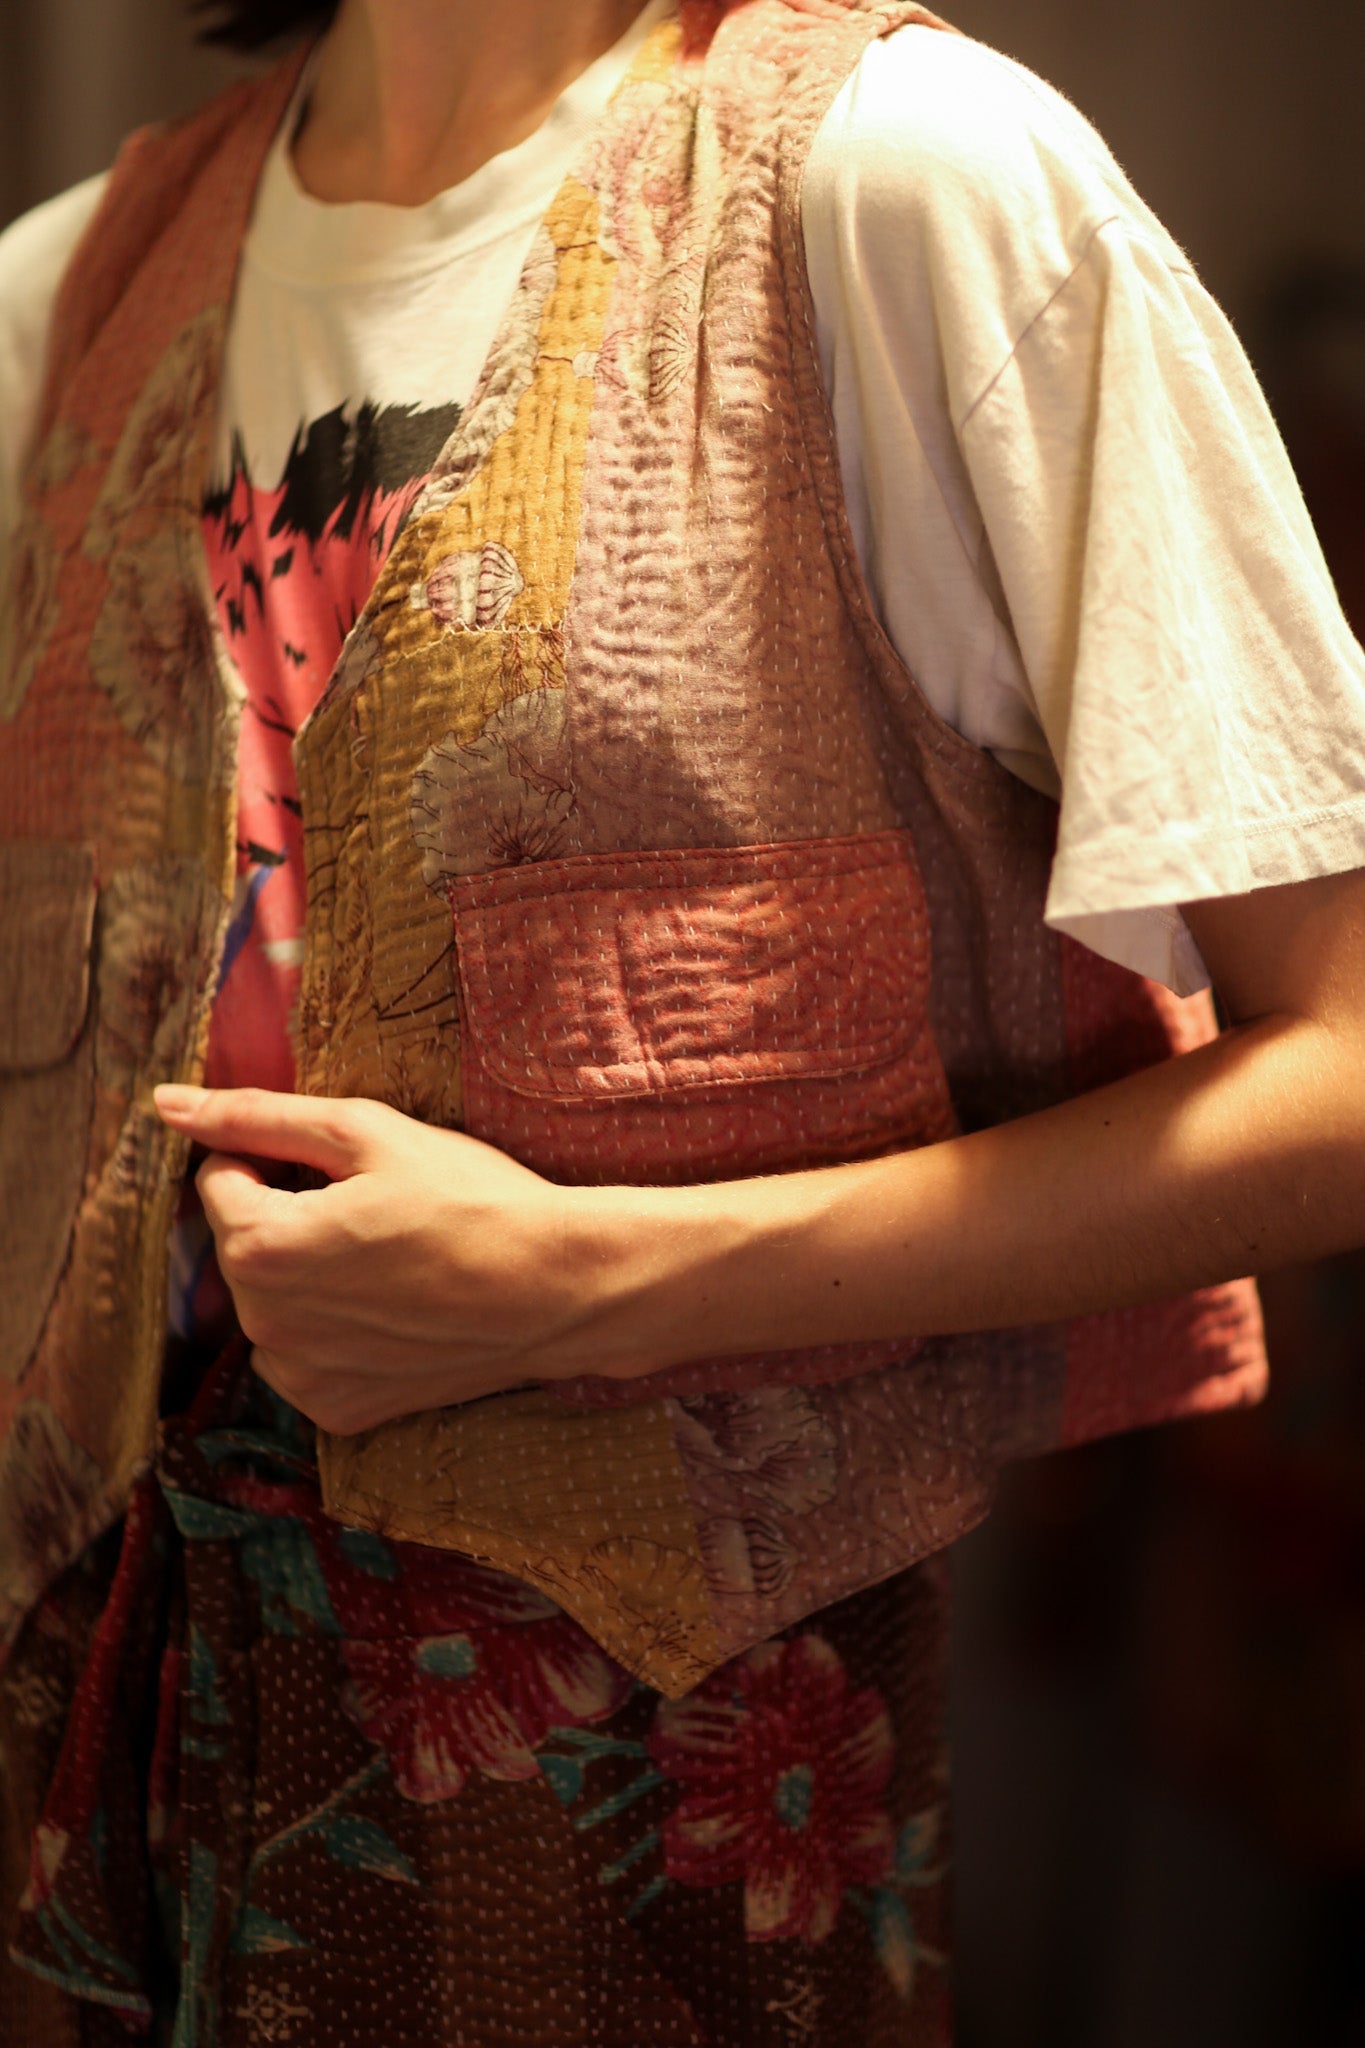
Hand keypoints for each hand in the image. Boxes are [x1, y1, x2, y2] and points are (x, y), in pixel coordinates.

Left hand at [152, 1086, 624, 1433]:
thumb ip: (255, 1116)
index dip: (278, 1158)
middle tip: (376, 1208)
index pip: (220, 1179)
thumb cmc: (470, 1198)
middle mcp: (264, 1326)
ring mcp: (301, 1378)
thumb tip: (167, 1104)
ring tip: (390, 1258)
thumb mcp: (364, 1132)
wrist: (558, 1287)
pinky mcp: (339, 1411)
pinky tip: (396, 1308)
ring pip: (274, 1301)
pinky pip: (308, 1355)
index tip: (345, 1165)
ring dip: (309, 1275)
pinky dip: (337, 1330)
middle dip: (290, 1217)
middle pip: (245, 1244)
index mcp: (259, 1249)